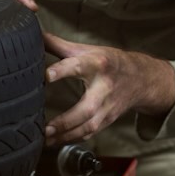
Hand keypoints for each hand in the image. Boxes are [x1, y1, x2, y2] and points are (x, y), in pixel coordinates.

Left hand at [43, 32, 174, 145]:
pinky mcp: (107, 120)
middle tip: (45, 127)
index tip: (46, 75)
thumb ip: (59, 45)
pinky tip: (55, 141)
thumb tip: (33, 34)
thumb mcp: (87, 50)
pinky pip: (89, 133)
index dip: (63, 70)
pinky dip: (72, 139)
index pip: (79, 66)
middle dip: (66, 120)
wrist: (141, 78)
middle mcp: (105, 87)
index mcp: (98, 64)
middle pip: (88, 108)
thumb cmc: (109, 61)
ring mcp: (108, 107)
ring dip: (66, 135)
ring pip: (89, 126)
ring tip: (46, 139)